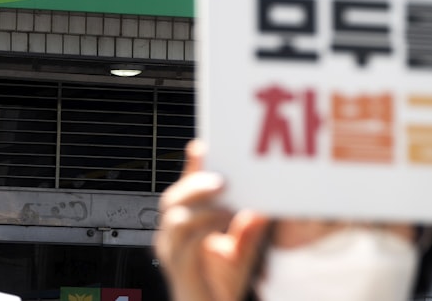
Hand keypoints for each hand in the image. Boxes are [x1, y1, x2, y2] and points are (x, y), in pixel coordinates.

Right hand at [154, 140, 270, 300]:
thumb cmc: (224, 284)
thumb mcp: (242, 250)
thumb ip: (248, 229)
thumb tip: (258, 208)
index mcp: (187, 224)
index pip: (185, 188)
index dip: (191, 166)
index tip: (201, 147)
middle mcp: (174, 235)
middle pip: (173, 198)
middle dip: (196, 184)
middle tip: (221, 180)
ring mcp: (173, 252)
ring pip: (176, 218)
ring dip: (203, 207)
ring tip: (225, 206)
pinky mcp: (179, 269)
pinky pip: (185, 244)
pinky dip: (204, 230)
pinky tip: (220, 227)